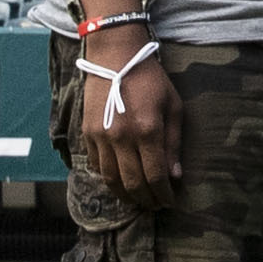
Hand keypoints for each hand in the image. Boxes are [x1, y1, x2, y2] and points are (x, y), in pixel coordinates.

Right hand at [68, 23, 179, 200]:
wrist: (116, 56)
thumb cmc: (151, 80)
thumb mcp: (173, 107)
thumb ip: (174, 143)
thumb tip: (175, 176)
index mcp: (148, 130)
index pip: (156, 176)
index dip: (163, 195)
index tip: (170, 201)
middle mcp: (122, 137)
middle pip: (133, 183)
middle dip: (146, 200)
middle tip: (155, 205)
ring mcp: (101, 136)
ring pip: (111, 180)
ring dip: (125, 195)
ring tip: (137, 199)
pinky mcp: (87, 133)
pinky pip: (96, 166)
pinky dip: (108, 179)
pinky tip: (119, 181)